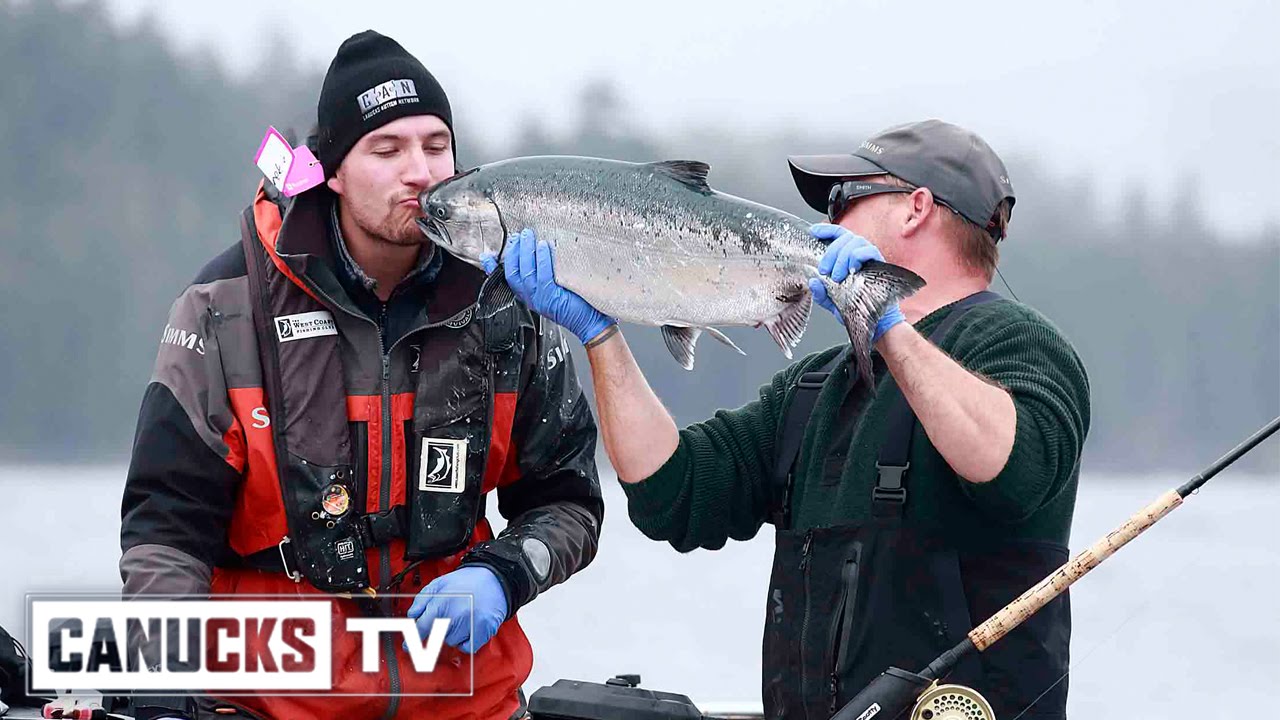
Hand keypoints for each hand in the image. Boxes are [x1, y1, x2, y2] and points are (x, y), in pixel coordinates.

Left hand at [407, 565, 507, 654]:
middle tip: (445, 620)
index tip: (408, 646)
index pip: (421, 628)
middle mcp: (456, 615)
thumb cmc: (466, 581)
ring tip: (460, 618)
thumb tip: (411, 616)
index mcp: (442, 603)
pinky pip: (468, 647)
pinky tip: (468, 628)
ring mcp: (471, 623)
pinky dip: (466, 641)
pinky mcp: (484, 630)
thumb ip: (422, 600)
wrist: (495, 579)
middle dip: (437, 631)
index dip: (412, 640)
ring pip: (451, 642)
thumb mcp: (439, 583)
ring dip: (452, 635)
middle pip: (436, 638)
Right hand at [483, 228, 615, 343]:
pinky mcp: (552, 297)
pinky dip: (542, 259)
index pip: (507, 280)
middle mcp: (532, 298)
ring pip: (526, 271)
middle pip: (513, 272)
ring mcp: (541, 298)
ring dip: (525, 251)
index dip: (493, 268)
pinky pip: (542, 275)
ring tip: (528, 236)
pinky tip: (544, 246)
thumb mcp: (556, 287)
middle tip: (518, 236)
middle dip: (513, 252)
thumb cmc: (578, 305)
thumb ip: (546, 273)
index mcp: (530, 296)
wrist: (591, 324)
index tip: (487, 256)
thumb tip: (542, 248)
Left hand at [807, 223, 904, 341]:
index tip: (814, 232)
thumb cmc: (856, 308)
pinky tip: (852, 270)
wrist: (874, 322)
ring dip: (842, 257)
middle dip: (830, 252)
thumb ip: (821, 293)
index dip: (826, 230)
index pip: (838, 235)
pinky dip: (857, 257)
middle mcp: (859, 252)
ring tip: (837, 277)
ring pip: (855, 241)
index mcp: (848, 256)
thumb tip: (812, 281)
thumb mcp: (832, 301)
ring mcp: (870, 257)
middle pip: (844, 237)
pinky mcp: (880, 263)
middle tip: (824, 271)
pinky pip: (868, 250)